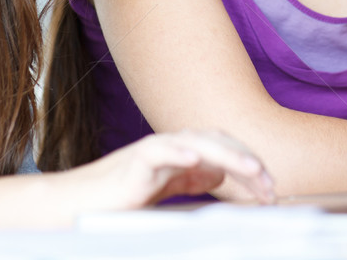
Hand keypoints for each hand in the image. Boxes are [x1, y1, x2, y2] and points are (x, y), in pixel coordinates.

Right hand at [58, 130, 275, 214]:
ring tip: (250, 168)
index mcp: (181, 153)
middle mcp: (171, 146)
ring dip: (225, 154)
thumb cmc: (120, 199)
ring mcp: (152, 152)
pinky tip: (194, 159)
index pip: (223, 149)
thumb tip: (220, 173)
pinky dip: (176, 152)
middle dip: (246, 159)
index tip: (269, 189)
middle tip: (269, 184)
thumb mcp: (166, 189)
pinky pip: (157, 152)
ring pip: (194, 142)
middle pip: (215, 141)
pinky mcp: (132, 165)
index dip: (248, 164)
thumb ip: (191, 179)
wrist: (76, 205)